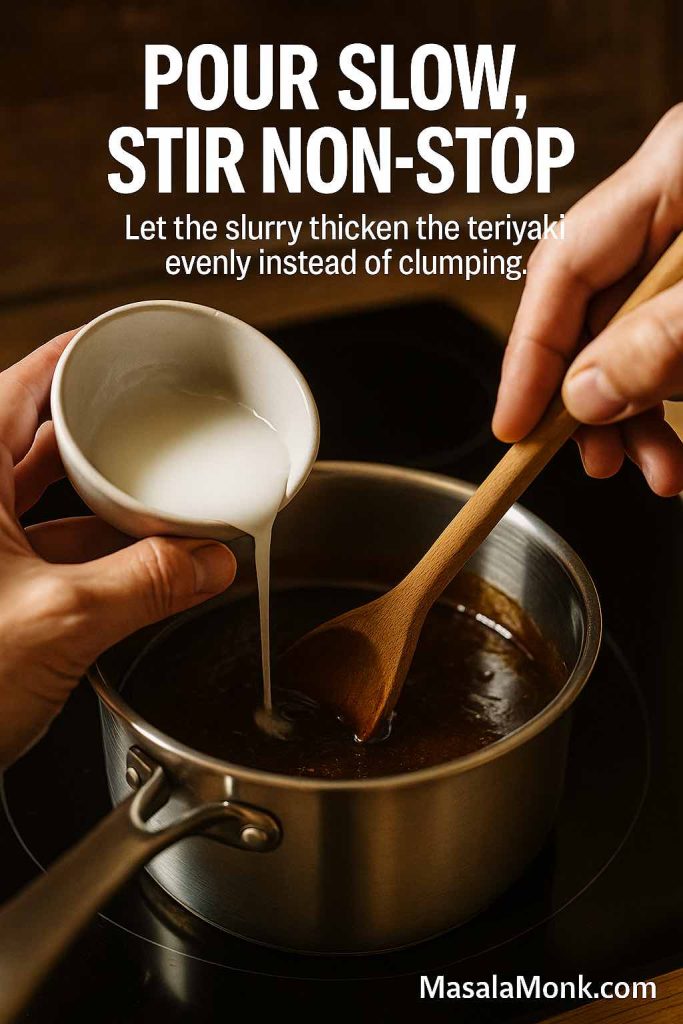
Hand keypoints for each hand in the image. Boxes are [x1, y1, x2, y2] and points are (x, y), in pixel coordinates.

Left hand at [0, 331, 235, 769]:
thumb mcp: (60, 620)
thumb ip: (147, 584)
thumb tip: (212, 562)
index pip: (23, 383)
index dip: (76, 358)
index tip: (122, 346)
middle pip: (39, 440)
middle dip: (105, 438)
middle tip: (157, 426)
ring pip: (43, 499)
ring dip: (102, 503)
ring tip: (160, 499)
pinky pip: (45, 548)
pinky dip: (90, 550)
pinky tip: (134, 562)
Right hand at [493, 104, 682, 495]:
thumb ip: (659, 342)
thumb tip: (584, 397)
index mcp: (671, 172)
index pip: (561, 266)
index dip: (528, 355)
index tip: (513, 426)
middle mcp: (672, 204)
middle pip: (592, 311)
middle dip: (594, 399)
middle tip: (594, 462)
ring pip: (634, 337)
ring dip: (640, 414)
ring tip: (659, 471)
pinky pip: (672, 341)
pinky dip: (671, 396)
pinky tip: (675, 444)